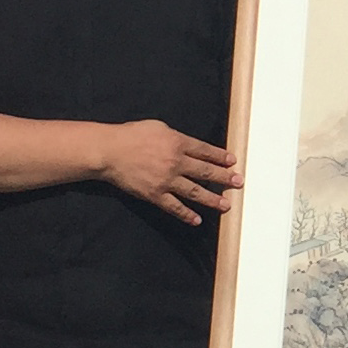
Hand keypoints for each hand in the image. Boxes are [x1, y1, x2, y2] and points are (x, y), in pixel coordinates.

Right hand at [98, 122, 238, 224]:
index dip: (220, 156)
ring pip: (195, 192)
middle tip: (238, 182)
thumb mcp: (158, 127)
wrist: (109, 152)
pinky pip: (174, 207)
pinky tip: (197, 220)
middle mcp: (176, 162)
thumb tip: (189, 145)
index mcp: (177, 143)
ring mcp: (166, 180)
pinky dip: (186, 214)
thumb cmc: (131, 135)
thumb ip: (176, 137)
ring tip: (226, 205)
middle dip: (224, 177)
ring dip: (212, 199)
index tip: (233, 161)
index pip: (205, 151)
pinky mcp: (155, 195)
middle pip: (205, 171)